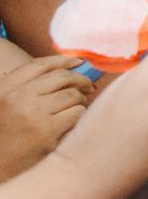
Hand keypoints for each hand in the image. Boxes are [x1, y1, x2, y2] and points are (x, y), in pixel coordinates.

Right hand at [0, 55, 90, 180]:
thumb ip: (26, 89)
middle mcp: (17, 98)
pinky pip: (76, 115)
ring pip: (73, 96)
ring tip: (77, 108)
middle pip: (61, 78)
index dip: (63, 61)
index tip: (78, 61)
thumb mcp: (4, 105)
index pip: (39, 65)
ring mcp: (32, 115)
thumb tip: (67, 69)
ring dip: (80, 100)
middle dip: (80, 80)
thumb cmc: (4, 137)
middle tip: (88, 86)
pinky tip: (71, 124)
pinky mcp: (47, 133)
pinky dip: (78, 117)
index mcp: (4, 89)